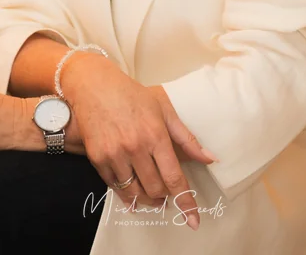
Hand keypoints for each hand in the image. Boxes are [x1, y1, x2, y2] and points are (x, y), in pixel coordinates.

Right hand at [61, 54, 218, 230]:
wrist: (95, 86)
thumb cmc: (133, 95)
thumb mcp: (164, 109)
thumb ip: (187, 138)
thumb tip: (210, 158)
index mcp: (155, 135)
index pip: (174, 177)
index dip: (186, 201)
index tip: (193, 219)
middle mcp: (135, 148)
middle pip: (155, 189)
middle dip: (165, 197)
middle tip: (167, 195)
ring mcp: (115, 154)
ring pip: (134, 192)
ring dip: (146, 199)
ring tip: (152, 196)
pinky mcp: (97, 158)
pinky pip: (114, 187)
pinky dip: (125, 193)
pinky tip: (131, 191)